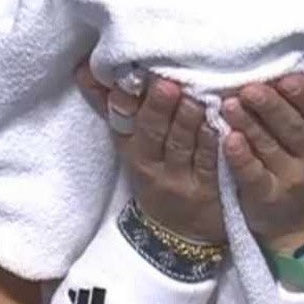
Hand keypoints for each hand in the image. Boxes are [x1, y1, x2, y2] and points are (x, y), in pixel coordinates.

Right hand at [74, 58, 225, 244]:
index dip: (124, 101)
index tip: (130, 78)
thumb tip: (83, 68)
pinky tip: (220, 126)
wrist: (176, 235)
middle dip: (158, 108)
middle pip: (152, 133)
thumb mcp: (130, 144)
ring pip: (181, 146)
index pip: (122, 122)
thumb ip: (112, 104)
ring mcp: (178, 179)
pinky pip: (208, 164)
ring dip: (187, 121)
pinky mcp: (207, 190)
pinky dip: (212, 143)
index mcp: (131, 148)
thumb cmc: (154, 174)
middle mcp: (151, 164)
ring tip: (195, 98)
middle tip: (167, 85)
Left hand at [219, 50, 303, 253]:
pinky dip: (241, 159)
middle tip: (249, 88)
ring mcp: (291, 176)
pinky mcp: (267, 195)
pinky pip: (254, 176)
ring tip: (228, 104)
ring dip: (248, 125)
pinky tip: (227, 141)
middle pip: (291, 127)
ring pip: (268, 146)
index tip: (287, 79)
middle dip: (271, 107)